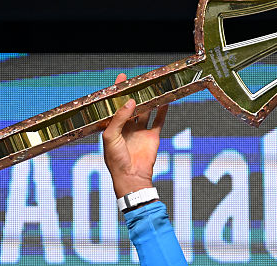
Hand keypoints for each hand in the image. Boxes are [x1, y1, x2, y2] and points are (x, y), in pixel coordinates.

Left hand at [102, 73, 167, 197]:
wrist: (131, 177)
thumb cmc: (115, 160)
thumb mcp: (111, 136)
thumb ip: (119, 118)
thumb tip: (130, 102)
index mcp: (113, 127)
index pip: (115, 106)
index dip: (118, 93)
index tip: (121, 79)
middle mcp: (127, 128)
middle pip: (131, 106)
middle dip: (135, 94)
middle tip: (139, 80)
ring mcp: (140, 132)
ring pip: (146, 111)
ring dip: (149, 100)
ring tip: (153, 87)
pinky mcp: (152, 136)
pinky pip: (158, 120)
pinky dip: (162, 111)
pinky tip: (165, 100)